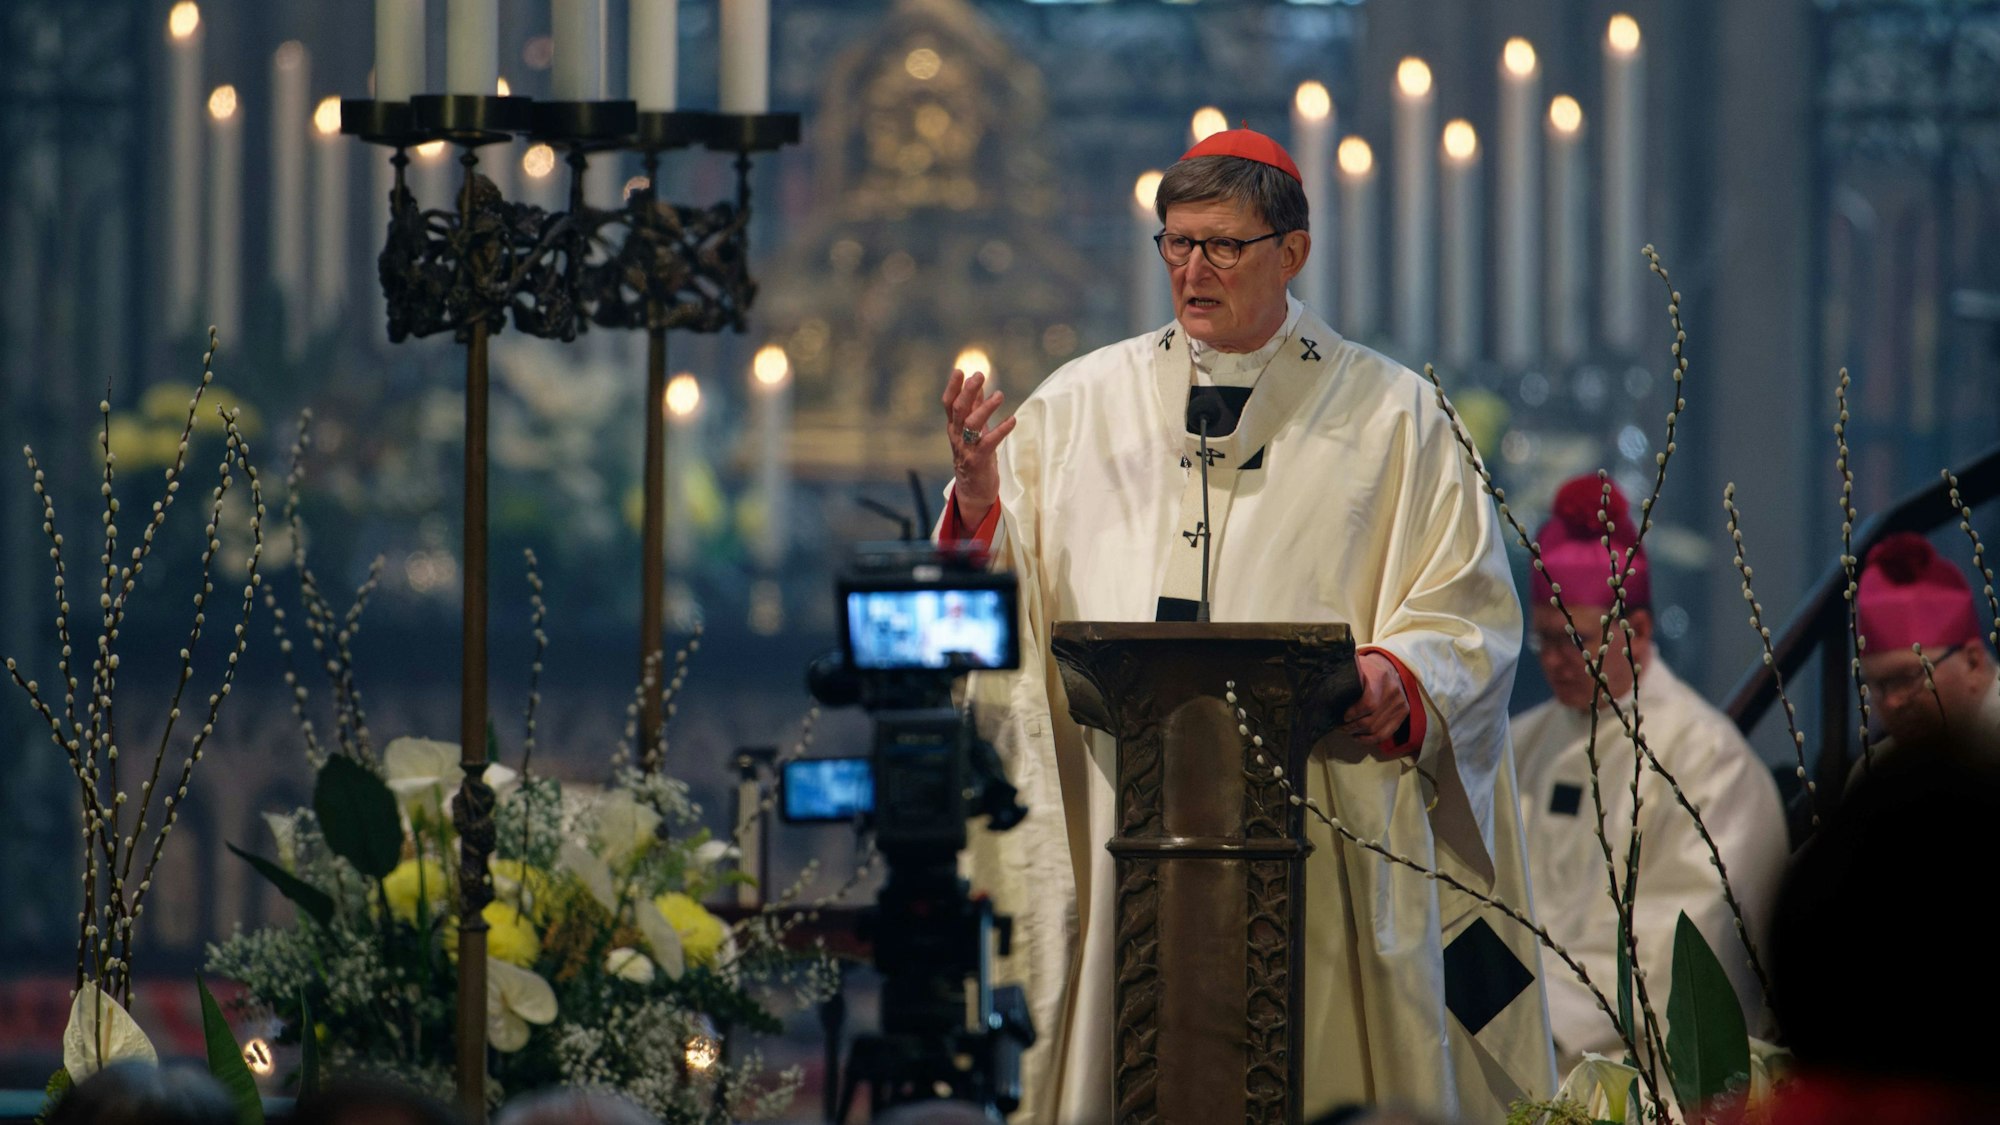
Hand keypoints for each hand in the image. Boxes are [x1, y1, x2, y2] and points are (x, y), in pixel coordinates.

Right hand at [942, 369, 1017, 527]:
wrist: (974, 490)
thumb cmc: (975, 456)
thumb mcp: (973, 430)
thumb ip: (974, 407)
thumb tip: (977, 384)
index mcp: (954, 427)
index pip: (948, 404)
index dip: (953, 387)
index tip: (960, 370)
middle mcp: (956, 436)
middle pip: (958, 410)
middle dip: (968, 391)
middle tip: (980, 375)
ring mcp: (966, 449)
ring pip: (971, 424)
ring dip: (985, 408)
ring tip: (1000, 395)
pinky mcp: (978, 460)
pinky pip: (989, 442)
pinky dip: (1001, 430)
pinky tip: (1012, 420)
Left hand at [1343, 652, 1411, 745]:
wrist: (1388, 666)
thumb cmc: (1366, 669)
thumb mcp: (1354, 666)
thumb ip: (1342, 675)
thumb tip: (1320, 687)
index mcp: (1379, 676)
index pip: (1369, 703)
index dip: (1353, 714)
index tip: (1342, 716)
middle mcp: (1393, 691)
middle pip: (1370, 720)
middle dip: (1351, 727)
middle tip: (1338, 726)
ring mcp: (1400, 703)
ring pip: (1376, 730)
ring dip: (1358, 733)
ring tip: (1346, 730)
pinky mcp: (1404, 712)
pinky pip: (1385, 734)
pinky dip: (1369, 739)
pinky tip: (1358, 736)